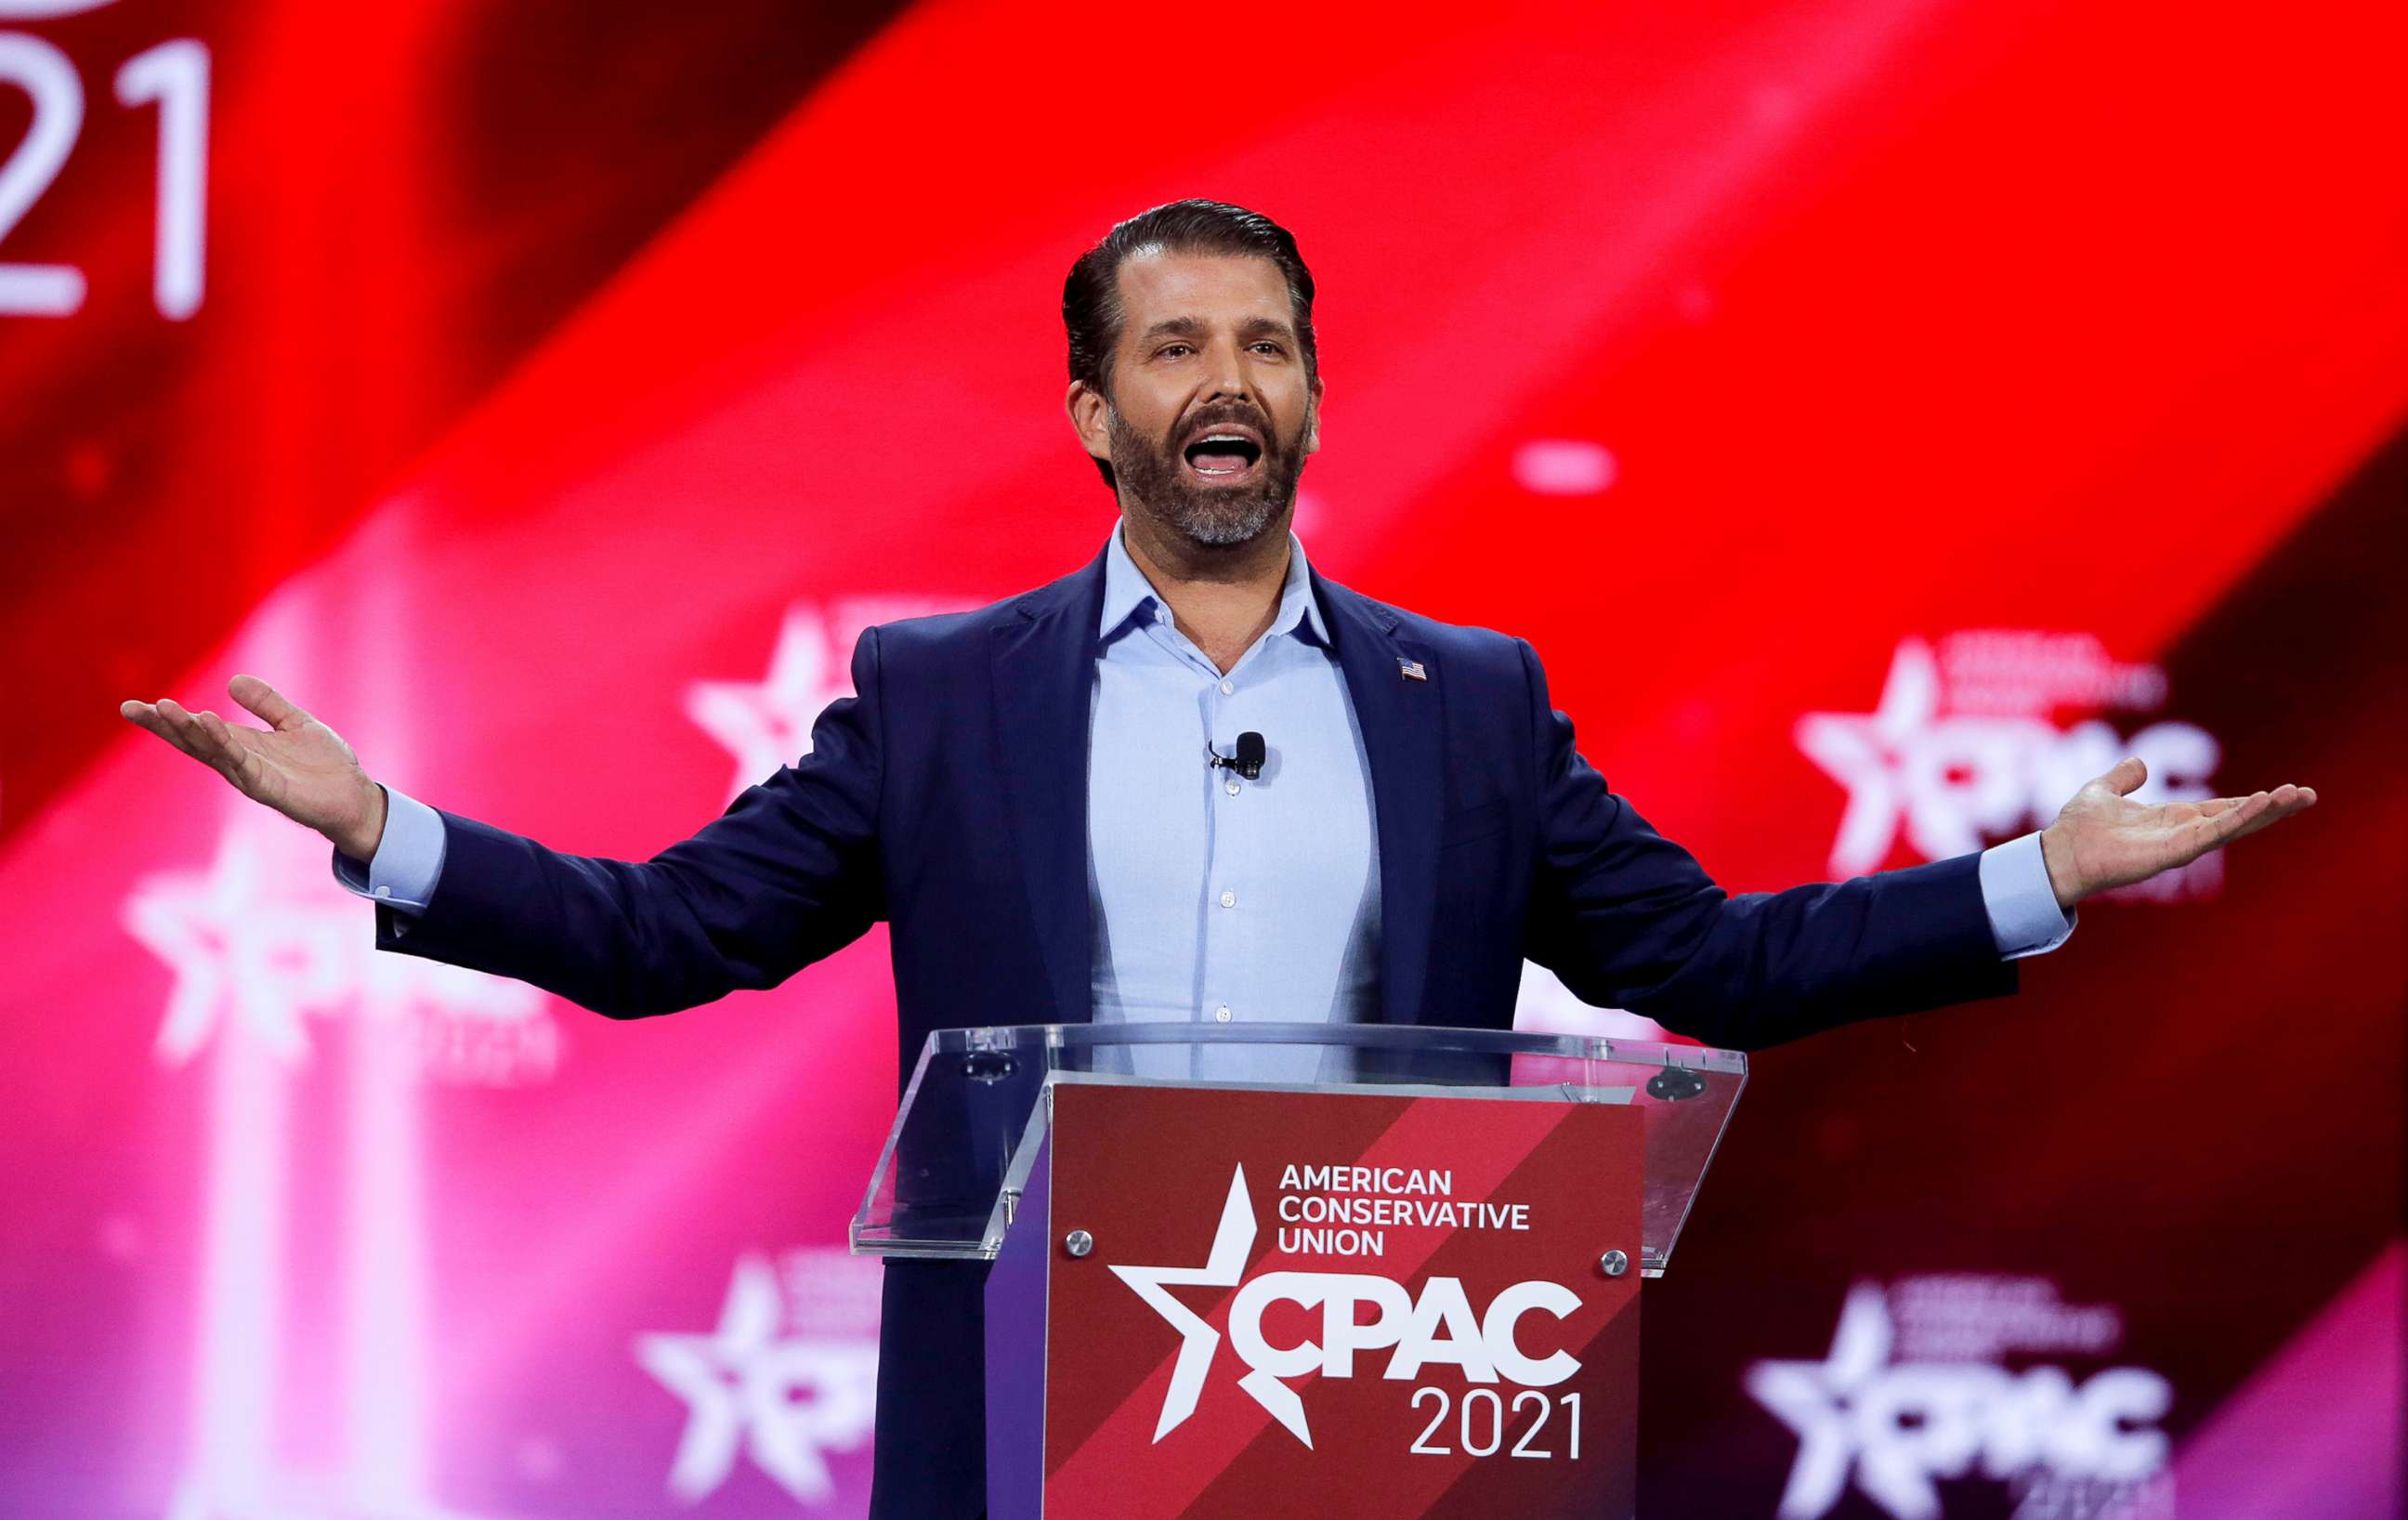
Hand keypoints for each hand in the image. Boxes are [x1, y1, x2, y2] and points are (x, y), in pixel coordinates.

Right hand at [120, 675, 388, 859]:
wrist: (354, 796)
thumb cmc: (324, 765)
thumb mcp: (294, 722)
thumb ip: (266, 703)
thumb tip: (232, 681)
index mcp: (241, 745)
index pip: (195, 729)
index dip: (165, 719)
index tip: (134, 705)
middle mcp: (238, 761)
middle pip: (191, 741)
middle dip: (162, 725)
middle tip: (132, 708)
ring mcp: (251, 776)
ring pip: (210, 750)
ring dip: (187, 730)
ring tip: (164, 708)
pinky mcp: (269, 787)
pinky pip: (240, 763)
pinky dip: (223, 744)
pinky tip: (208, 723)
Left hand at [2038, 756, 2315, 908]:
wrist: (2058, 852)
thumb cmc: (2076, 828)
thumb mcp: (2103, 791)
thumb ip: (2123, 778)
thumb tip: (2140, 764)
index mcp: (2171, 818)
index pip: (2220, 809)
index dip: (2249, 801)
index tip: (2282, 793)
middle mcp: (2181, 832)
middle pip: (2236, 818)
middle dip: (2272, 808)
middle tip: (2308, 796)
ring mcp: (2180, 844)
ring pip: (2232, 826)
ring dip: (2264, 812)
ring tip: (2297, 798)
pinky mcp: (2173, 852)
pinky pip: (2212, 833)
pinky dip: (2237, 818)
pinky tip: (2262, 804)